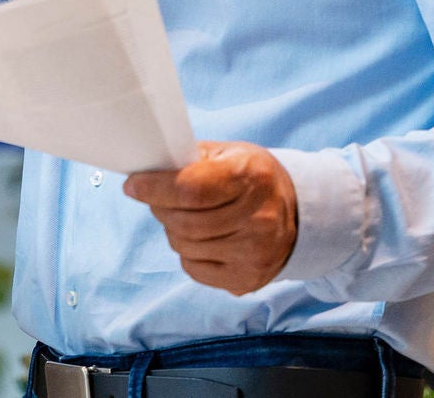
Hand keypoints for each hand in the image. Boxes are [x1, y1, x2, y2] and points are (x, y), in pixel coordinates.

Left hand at [123, 141, 298, 295]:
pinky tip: (200, 238)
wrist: (299, 214)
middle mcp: (258, 218)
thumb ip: (190, 159)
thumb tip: (147, 170)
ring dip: (172, 230)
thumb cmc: (253, 178)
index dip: (154, 188)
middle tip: (156, 198)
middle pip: (184, 222)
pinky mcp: (248, 279)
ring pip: (185, 246)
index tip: (133, 185)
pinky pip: (194, 268)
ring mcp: (255, 253)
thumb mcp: (229, 154)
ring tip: (183, 217)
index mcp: (251, 178)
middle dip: (160, 208)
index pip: (190, 189)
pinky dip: (187, 253)